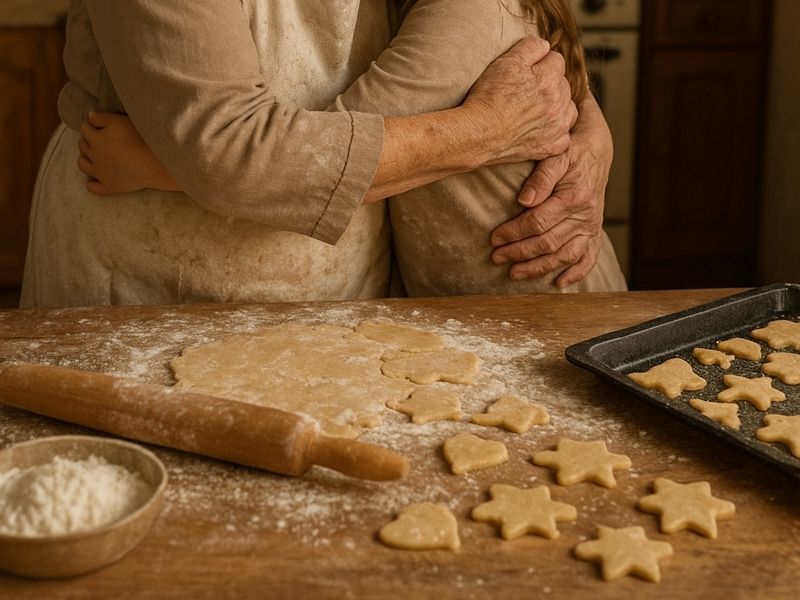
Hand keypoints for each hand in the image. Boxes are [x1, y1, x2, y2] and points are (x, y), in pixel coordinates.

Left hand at [78, 111, 179, 193]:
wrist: (154, 162)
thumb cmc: (139, 139)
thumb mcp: (119, 121)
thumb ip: (102, 117)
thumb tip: (89, 116)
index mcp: (95, 139)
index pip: (85, 128)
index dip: (90, 124)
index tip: (97, 124)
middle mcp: (94, 157)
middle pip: (82, 145)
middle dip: (87, 140)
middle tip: (98, 137)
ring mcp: (100, 173)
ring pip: (82, 164)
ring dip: (85, 158)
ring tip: (95, 155)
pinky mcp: (110, 186)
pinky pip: (93, 187)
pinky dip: (92, 182)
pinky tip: (97, 177)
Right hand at [463, 37, 577, 163]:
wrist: (478, 133)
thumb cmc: (488, 97)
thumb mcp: (506, 62)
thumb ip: (530, 48)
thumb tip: (546, 46)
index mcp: (549, 78)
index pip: (557, 60)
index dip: (540, 63)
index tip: (526, 73)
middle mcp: (558, 102)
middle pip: (564, 85)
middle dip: (550, 84)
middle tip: (527, 92)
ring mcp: (556, 127)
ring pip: (569, 109)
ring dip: (558, 106)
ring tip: (536, 109)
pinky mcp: (550, 147)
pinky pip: (565, 137)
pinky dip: (557, 132)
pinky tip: (542, 129)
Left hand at [490, 96, 611, 286]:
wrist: (597, 149)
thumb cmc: (571, 150)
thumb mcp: (556, 155)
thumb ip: (541, 178)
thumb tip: (524, 200)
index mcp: (573, 197)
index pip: (538, 223)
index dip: (514, 233)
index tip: (494, 238)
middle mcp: (585, 215)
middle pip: (548, 243)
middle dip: (519, 253)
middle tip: (496, 257)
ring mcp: (591, 226)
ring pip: (565, 255)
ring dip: (539, 268)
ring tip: (515, 274)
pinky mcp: (594, 231)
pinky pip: (588, 258)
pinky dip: (576, 273)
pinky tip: (559, 283)